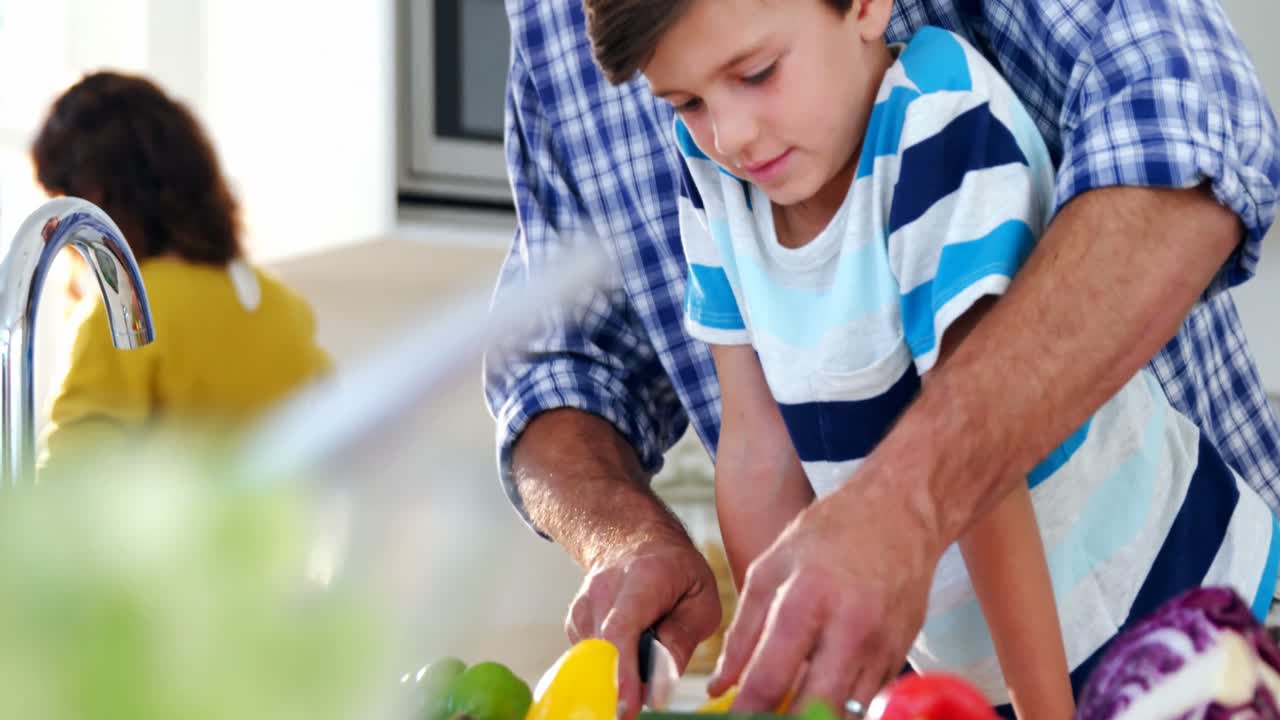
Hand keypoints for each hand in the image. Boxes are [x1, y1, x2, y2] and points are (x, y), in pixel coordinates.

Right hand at [566, 531, 720, 719]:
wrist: (634, 541)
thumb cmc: (676, 572)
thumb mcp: (701, 598)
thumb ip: (683, 639)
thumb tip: (659, 686)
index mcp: (643, 578)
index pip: (623, 630)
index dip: (623, 672)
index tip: (627, 709)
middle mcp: (604, 589)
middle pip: (603, 651)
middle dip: (620, 686)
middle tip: (639, 706)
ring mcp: (584, 605)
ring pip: (595, 660)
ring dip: (621, 671)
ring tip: (647, 651)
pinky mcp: (574, 622)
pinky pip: (591, 658)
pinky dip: (611, 663)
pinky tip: (630, 646)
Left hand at [709, 483, 943, 713]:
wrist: (900, 512)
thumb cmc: (830, 534)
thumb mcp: (770, 570)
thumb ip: (742, 632)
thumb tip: (720, 686)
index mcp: (806, 601)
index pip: (770, 680)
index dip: (746, 715)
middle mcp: (849, 630)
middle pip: (812, 711)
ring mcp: (881, 648)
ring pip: (845, 716)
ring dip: (813, 718)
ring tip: (787, 711)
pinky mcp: (900, 658)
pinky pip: (867, 703)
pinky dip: (840, 707)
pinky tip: (820, 696)